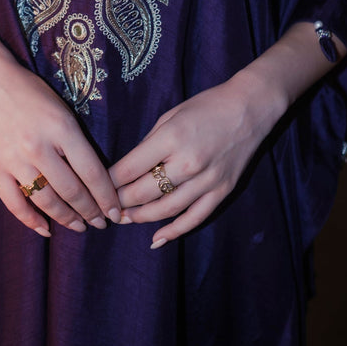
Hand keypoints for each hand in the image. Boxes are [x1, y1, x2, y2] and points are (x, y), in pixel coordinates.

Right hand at [0, 54, 120, 237]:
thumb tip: (96, 181)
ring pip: (46, 201)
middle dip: (90, 212)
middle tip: (101, 224)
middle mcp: (37, 146)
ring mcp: (13, 159)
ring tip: (79, 226)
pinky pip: (14, 203)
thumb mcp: (64, 112)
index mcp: (62, 128)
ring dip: (66, 218)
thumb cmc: (34, 95)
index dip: (106, 198)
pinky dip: (31, 220)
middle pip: (71, 190)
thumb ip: (78, 144)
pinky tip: (46, 228)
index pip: (92, 172)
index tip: (116, 213)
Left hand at [110, 71, 283, 247]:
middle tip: (107, 207)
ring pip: (165, 210)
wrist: (249, 108)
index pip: (129, 169)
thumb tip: (128, 169)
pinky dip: (174, 231)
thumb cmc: (206, 106)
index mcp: (170, 138)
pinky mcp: (222, 191)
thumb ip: (149, 143)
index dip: (109, 182)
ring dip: (141, 218)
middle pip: (143, 192)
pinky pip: (195, 218)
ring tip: (126, 218)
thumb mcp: (170, 116)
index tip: (97, 187)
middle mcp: (187, 162)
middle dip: (121, 202)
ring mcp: (207, 180)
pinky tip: (156, 239)